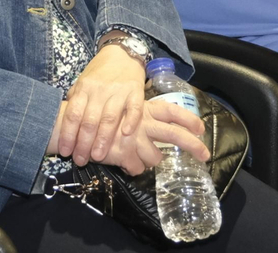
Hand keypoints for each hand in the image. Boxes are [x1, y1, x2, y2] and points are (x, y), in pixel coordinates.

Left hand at [54, 45, 146, 164]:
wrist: (122, 53)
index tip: (65, 151)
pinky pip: (133, 108)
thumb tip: (65, 120)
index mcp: (84, 88)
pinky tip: (126, 134)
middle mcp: (99, 90)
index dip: (68, 135)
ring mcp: (118, 91)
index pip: (73, 114)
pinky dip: (130, 121)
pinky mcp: (135, 91)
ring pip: (109, 118)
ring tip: (98, 156)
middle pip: (89, 120)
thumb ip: (75, 99)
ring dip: (103, 139)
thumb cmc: (100, 72)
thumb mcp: (83, 82)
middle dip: (84, 143)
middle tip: (80, 160)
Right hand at [55, 98, 210, 175]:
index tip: (201, 128)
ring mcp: (132, 138)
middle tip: (205, 154)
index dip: (187, 119)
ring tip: (138, 157)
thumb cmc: (97, 116)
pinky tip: (124, 162)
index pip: (170, 111)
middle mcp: (140, 122)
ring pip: (155, 158)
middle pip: (173, 133)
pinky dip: (133, 168)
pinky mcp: (123, 153)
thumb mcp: (119, 111)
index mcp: (141, 108)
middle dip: (191, 144)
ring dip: (151, 160)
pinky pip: (137, 168)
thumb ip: (137, 120)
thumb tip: (150, 132)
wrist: (72, 124)